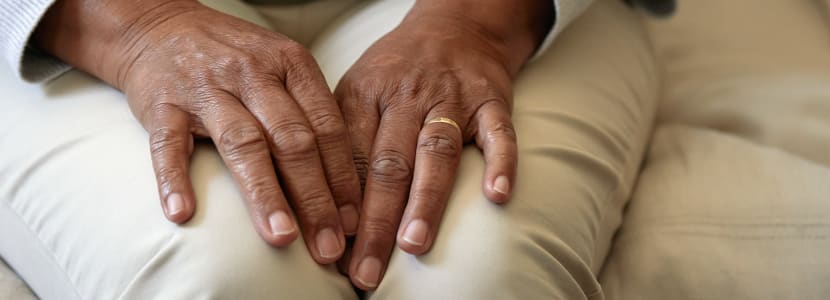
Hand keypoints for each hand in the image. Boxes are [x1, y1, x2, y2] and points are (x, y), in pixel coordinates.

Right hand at [35, 0, 359, 261]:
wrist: (162, 27)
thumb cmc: (235, 58)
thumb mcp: (283, 66)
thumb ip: (311, 113)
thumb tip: (346, 183)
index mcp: (291, 65)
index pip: (327, 127)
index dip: (343, 177)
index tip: (355, 221)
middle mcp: (253, 73)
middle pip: (293, 141)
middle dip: (315, 198)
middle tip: (328, 244)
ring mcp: (206, 87)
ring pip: (243, 144)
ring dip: (264, 193)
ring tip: (282, 235)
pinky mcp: (161, 103)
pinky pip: (167, 145)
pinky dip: (174, 179)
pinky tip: (184, 212)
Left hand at [334, 0, 552, 289]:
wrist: (457, 24)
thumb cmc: (399, 69)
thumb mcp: (359, 88)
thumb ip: (344, 141)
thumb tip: (327, 209)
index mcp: (365, 96)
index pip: (348, 160)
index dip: (338, 208)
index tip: (333, 251)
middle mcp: (406, 98)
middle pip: (386, 165)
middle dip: (374, 222)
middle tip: (365, 269)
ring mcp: (451, 99)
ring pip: (435, 152)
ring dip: (425, 200)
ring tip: (414, 244)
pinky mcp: (491, 101)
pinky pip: (498, 133)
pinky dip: (500, 163)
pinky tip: (497, 195)